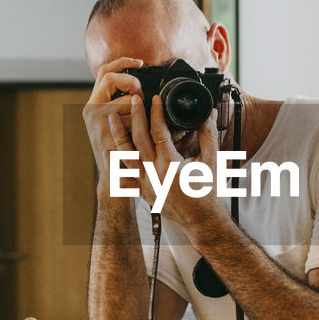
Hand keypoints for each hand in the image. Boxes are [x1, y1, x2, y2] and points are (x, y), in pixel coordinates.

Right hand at [83, 57, 142, 176]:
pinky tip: (145, 130)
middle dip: (130, 80)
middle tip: (143, 92)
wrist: (116, 181)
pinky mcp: (104, 132)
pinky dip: (140, 122)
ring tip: (145, 118)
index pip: (105, 72)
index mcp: (96, 104)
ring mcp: (96, 120)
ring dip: (138, 105)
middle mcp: (92, 109)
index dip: (123, 62)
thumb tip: (148, 94)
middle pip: (110, 77)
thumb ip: (128, 108)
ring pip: (123, 99)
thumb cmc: (124, 154)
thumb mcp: (122, 125)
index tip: (140, 63)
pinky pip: (128, 119)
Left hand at [110, 95, 229, 237]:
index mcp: (171, 164)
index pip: (159, 131)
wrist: (201, 221)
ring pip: (126, 156)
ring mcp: (146, 183)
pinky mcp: (142, 192)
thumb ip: (208, 135)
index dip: (156, 112)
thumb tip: (209, 114)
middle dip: (135, 116)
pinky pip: (123, 178)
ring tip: (111, 119)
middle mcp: (154, 173)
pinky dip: (114, 166)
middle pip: (139, 138)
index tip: (155, 98)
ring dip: (118, 136)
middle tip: (133, 99)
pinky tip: (107, 153)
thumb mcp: (211, 161)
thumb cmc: (208, 193)